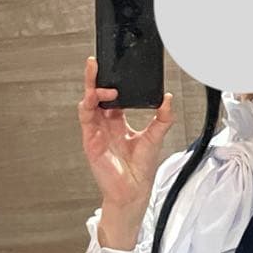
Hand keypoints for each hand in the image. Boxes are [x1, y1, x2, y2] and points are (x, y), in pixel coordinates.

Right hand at [78, 57, 174, 245]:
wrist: (133, 190)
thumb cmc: (141, 168)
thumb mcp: (155, 137)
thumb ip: (162, 118)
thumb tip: (168, 99)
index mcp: (118, 122)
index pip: (111, 96)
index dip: (111, 82)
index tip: (114, 67)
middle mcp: (105, 125)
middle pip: (96, 96)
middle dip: (94, 78)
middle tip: (96, 62)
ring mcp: (96, 132)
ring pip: (87, 104)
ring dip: (91, 90)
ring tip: (100, 81)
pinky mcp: (90, 141)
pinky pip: (85, 119)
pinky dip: (89, 106)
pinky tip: (96, 98)